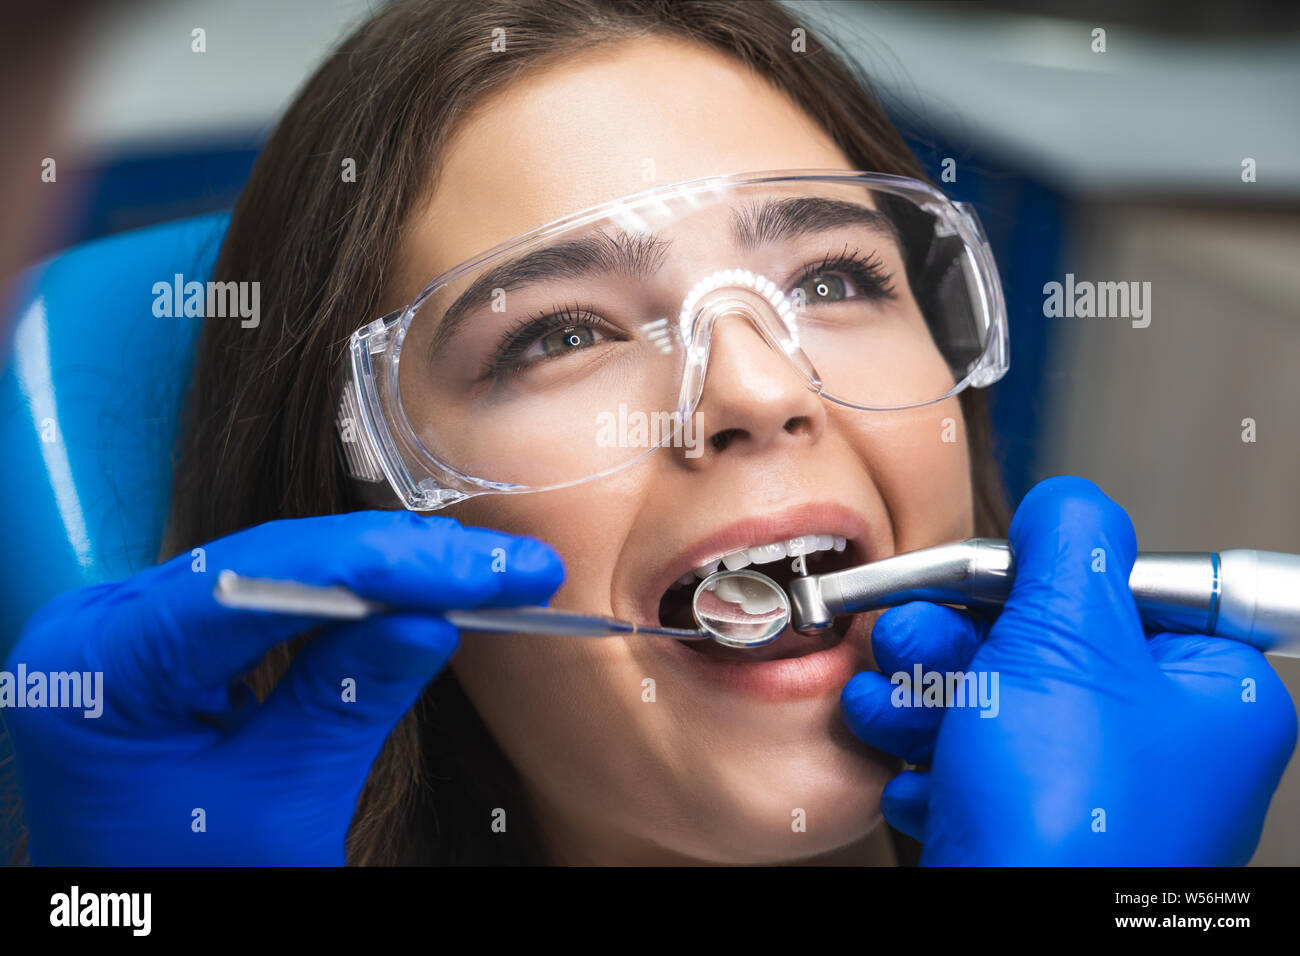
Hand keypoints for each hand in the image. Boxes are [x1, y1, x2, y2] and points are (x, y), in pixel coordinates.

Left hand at [3, 510, 562, 864]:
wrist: (133, 940)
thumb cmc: (184, 894)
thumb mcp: (274, 809)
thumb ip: (346, 702)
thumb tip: (431, 619)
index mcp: (99, 668)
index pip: (257, 580)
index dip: (384, 565)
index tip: (486, 569)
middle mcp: (100, 625)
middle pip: (273, 560)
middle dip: (402, 561)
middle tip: (512, 567)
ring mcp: (130, 629)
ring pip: (281, 568)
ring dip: (389, 571)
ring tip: (485, 573)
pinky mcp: (165, 643)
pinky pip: (268, 599)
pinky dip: (350, 597)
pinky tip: (418, 590)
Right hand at [842, 476, 1296, 863]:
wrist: (1011, 941)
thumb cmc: (1066, 820)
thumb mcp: (1071, 641)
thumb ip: (1070, 546)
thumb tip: (1066, 506)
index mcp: (1208, 697)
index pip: (1126, 593)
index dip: (1043, 582)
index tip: (990, 580)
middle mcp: (1157, 748)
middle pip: (1041, 645)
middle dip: (958, 641)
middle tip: (916, 640)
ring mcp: (1089, 793)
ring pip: (993, 703)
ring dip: (925, 696)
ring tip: (890, 708)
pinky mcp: (1029, 830)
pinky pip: (972, 766)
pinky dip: (928, 759)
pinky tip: (909, 770)